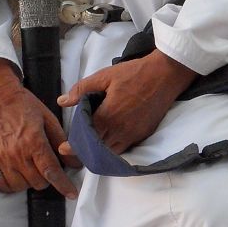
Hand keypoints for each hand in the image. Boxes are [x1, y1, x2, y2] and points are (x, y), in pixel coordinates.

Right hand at [0, 59, 79, 198]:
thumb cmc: (23, 105)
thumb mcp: (48, 119)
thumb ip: (61, 142)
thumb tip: (73, 162)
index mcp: (34, 141)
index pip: (51, 171)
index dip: (63, 185)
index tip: (71, 193)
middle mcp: (16, 153)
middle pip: (38, 182)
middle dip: (46, 178)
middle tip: (45, 166)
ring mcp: (1, 158)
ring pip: (20, 186)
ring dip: (29, 181)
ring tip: (30, 167)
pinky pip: (1, 184)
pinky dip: (11, 184)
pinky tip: (16, 174)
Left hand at [58, 49, 197, 156]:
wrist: (165, 74)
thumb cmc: (134, 73)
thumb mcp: (105, 76)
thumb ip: (82, 89)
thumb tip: (62, 101)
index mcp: (108, 116)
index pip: (86, 137)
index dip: (74, 145)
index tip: (63, 149)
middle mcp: (120, 130)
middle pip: (98, 149)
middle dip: (84, 151)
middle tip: (73, 150)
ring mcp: (134, 134)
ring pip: (112, 152)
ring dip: (99, 153)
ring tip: (89, 148)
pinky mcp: (144, 134)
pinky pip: (125, 148)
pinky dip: (114, 149)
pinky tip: (107, 143)